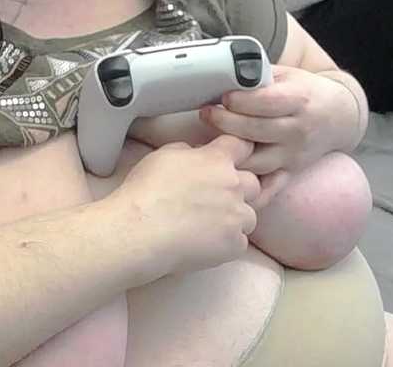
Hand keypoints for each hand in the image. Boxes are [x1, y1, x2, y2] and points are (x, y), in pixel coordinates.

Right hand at [115, 136, 271, 273]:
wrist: (139, 231)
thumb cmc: (145, 192)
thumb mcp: (164, 155)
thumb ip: (189, 150)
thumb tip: (197, 154)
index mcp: (218, 160)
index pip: (243, 147)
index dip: (238, 153)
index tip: (232, 160)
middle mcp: (233, 186)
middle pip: (253, 183)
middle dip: (240, 189)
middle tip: (217, 198)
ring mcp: (236, 217)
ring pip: (249, 215)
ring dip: (235, 218)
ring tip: (209, 225)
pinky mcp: (233, 244)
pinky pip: (240, 242)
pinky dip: (227, 243)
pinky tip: (205, 243)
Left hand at [199, 65, 341, 175]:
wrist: (339, 117)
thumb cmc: (306, 92)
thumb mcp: (287, 75)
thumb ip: (259, 76)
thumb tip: (224, 74)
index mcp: (299, 99)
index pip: (267, 102)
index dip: (241, 100)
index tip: (223, 96)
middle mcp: (298, 129)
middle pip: (256, 130)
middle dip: (226, 122)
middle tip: (207, 113)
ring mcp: (294, 153)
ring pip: (257, 161)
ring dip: (231, 153)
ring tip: (213, 140)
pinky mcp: (290, 171)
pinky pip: (267, 185)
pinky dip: (248, 184)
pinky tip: (230, 175)